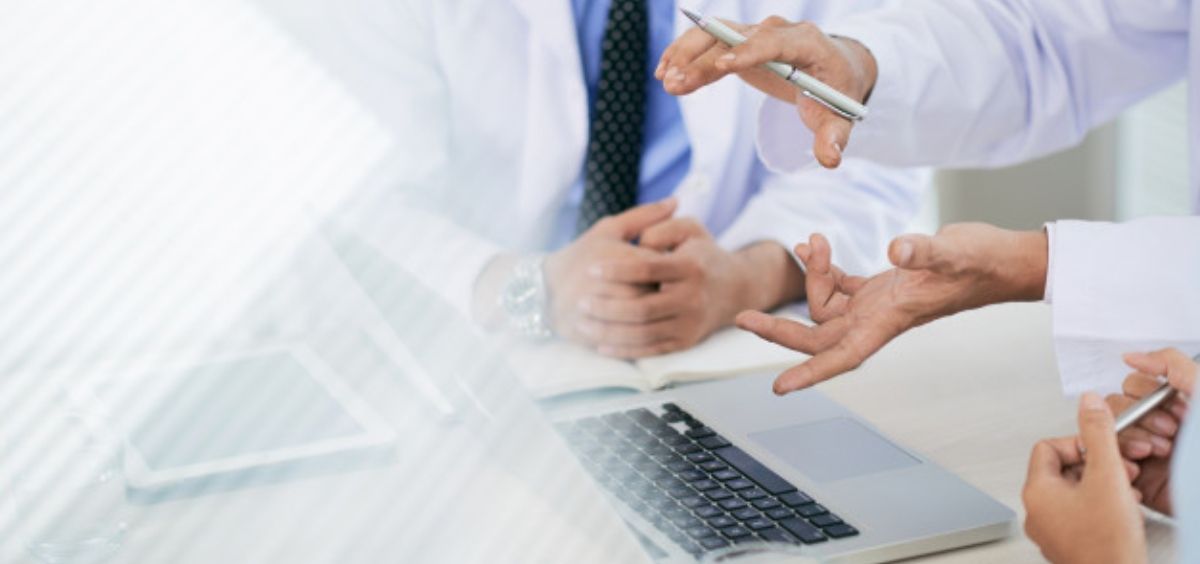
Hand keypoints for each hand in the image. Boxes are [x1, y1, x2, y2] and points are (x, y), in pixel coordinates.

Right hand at [541, 199, 677, 348]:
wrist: (543, 289)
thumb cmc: (582, 254)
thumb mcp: (609, 229)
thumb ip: (644, 216)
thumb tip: (676, 201)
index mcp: (615, 255)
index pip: (658, 264)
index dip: (668, 266)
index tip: (668, 267)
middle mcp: (607, 284)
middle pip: (652, 292)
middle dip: (661, 291)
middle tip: (666, 290)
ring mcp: (598, 311)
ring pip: (641, 318)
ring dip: (652, 315)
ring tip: (653, 306)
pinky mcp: (591, 334)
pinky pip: (624, 340)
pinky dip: (637, 337)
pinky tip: (642, 327)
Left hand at [582, 218, 803, 357]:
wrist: (734, 289)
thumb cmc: (702, 254)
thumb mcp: (690, 229)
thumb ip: (663, 226)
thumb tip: (640, 241)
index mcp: (691, 267)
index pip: (648, 269)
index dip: (617, 270)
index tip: (591, 269)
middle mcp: (692, 298)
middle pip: (643, 308)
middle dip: (607, 307)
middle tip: (581, 302)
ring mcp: (690, 324)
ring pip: (644, 334)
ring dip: (610, 332)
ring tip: (584, 324)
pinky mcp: (686, 342)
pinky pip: (651, 351)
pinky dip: (625, 350)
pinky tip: (601, 345)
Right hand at [656, 16, 876, 167]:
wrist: (833, 68)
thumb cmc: (836, 92)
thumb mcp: (838, 117)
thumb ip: (833, 137)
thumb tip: (829, 159)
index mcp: (806, 43)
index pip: (774, 42)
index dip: (748, 52)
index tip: (723, 65)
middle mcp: (778, 31)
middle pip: (735, 36)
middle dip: (703, 59)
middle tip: (676, 83)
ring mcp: (756, 33)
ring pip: (715, 33)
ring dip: (687, 54)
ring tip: (665, 80)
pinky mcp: (740, 41)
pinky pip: (709, 40)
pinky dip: (686, 53)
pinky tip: (664, 70)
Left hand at [736, 224, 1047, 393]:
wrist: (1004, 259)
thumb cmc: (984, 262)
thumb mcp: (954, 251)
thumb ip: (924, 249)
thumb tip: (896, 247)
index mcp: (889, 320)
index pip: (842, 357)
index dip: (811, 374)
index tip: (780, 389)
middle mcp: (878, 319)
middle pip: (817, 335)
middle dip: (779, 328)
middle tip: (741, 317)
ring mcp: (878, 305)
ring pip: (825, 307)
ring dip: (810, 278)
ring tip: (812, 241)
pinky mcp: (882, 288)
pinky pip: (840, 287)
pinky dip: (824, 268)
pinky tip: (815, 244)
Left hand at [1021, 393, 1146, 563]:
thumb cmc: (1108, 544)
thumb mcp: (1108, 476)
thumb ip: (1098, 434)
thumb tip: (1089, 403)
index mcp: (1037, 491)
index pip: (1047, 447)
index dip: (1079, 444)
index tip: (1102, 452)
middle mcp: (1037, 511)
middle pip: (1062, 469)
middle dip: (1096, 466)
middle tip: (1120, 472)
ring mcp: (1051, 530)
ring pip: (1074, 492)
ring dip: (1102, 485)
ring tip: (1124, 493)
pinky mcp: (1067, 543)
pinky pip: (1080, 513)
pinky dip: (1101, 507)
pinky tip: (1121, 512)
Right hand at [1106, 348, 1196, 515]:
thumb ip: (1173, 365)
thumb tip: (1133, 357)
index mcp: (1175, 405)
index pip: (1134, 386)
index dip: (1147, 395)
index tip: (1178, 410)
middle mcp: (1158, 425)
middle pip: (1117, 406)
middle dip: (1141, 418)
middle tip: (1169, 432)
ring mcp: (1145, 451)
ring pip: (1108, 432)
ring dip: (1129, 440)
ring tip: (1158, 452)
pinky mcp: (1137, 478)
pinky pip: (1107, 462)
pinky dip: (1118, 462)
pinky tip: (1140, 468)